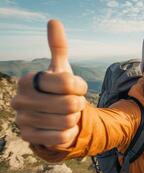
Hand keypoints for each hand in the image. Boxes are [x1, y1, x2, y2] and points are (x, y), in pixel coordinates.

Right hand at [11, 19, 87, 147]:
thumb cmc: (58, 90)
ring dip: (74, 119)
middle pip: (70, 104)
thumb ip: (58, 47)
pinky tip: (63, 127)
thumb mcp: (60, 69)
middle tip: (74, 104)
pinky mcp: (29, 137)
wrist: (51, 116)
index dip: (80, 87)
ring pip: (68, 121)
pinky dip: (69, 133)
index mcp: (29, 80)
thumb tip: (53, 22)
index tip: (77, 88)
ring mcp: (22, 119)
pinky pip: (62, 137)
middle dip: (79, 105)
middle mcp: (20, 99)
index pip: (68, 83)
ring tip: (68, 115)